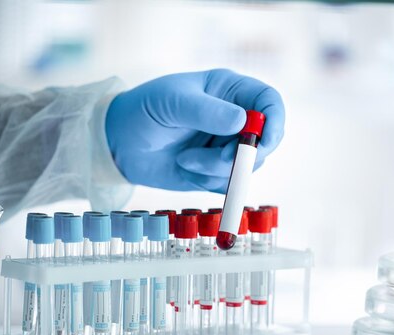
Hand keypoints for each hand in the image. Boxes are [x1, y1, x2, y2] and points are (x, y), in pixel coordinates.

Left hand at [105, 69, 284, 192]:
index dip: (275, 122)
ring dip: (216, 169)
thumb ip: (207, 111)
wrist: (118, 143)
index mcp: (230, 91)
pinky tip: (185, 168)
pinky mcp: (215, 172)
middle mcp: (234, 119)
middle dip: (242, 155)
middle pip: (264, 141)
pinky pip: (229, 183)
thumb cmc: (144, 110)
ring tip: (185, 159)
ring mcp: (226, 146)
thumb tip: (243, 122)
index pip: (269, 103)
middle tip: (219, 159)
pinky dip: (209, 181)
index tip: (262, 141)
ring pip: (247, 167)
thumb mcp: (173, 103)